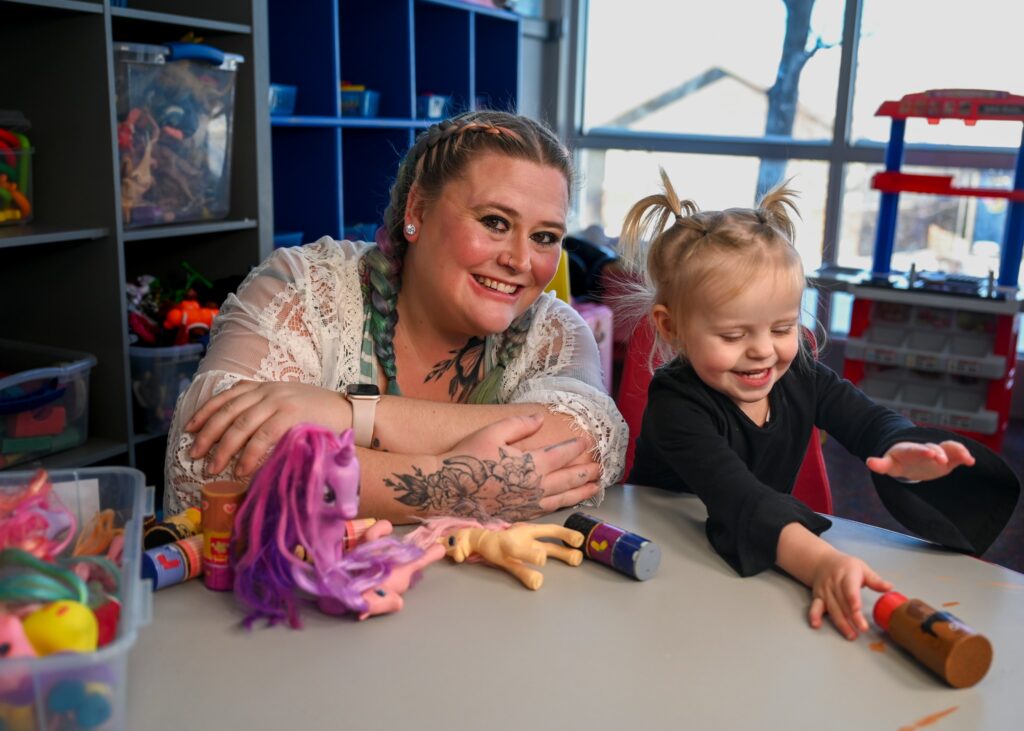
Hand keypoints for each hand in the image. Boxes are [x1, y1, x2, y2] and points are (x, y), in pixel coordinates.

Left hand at [185, 381, 348, 477]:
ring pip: (241, 425)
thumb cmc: (319, 413)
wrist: (350, 412)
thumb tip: (237, 434)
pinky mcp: (291, 416)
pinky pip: (262, 437)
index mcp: (265, 387)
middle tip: (194, 454)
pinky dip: (248, 455)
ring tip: (212, 468)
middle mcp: (268, 391)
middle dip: (207, 434)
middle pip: (228, 412)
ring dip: (223, 449)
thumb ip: (265, 410)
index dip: (205, 412)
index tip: (188, 428)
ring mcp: (280, 402)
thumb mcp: (288, 403)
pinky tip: (240, 469)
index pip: (227, 396)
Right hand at [392, 414, 601, 521]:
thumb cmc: (469, 458)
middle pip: (569, 478)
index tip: (589, 440)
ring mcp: (529, 504)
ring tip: (595, 487)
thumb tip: (540, 418)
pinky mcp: (520, 515)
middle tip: (601, 467)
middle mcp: (536, 487)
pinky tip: (567, 501)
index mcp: (532, 464)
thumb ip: (520, 424)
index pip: (562, 453)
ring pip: (563, 498)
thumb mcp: (493, 432)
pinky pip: (548, 510)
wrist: (448, 490)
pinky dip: (563, 504)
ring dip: (581, 491)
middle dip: (586, 471)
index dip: (577, 446)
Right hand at [808, 551, 891, 640]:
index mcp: (846, 575)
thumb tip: (890, 587)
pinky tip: (816, 624)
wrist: (822, 561)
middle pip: (843, 603)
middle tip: (862, 629)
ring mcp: (825, 591)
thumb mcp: (862, 568)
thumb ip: (875, 580)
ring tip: (851, 635)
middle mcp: (834, 583)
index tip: (858, 611)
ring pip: (833, 608)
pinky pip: (815, 607)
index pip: (849, 589)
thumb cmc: (846, 566)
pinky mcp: (818, 597)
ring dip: (841, 622)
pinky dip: (814, 615)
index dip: (853, 600)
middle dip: (852, 617)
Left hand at [866, 440, 974, 481]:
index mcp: (910, 450)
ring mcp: (937, 453)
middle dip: (938, 452)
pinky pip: (957, 455)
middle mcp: (925, 449)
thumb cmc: (898, 461)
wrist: (909, 459)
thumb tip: (869, 461)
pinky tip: (971, 462)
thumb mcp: (889, 464)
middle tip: (942, 459)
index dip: (922, 451)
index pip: (915, 449)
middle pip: (933, 448)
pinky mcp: (948, 459)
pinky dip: (964, 456)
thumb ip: (881, 464)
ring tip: (966, 458)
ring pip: (948, 448)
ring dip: (957, 451)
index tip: (930, 454)